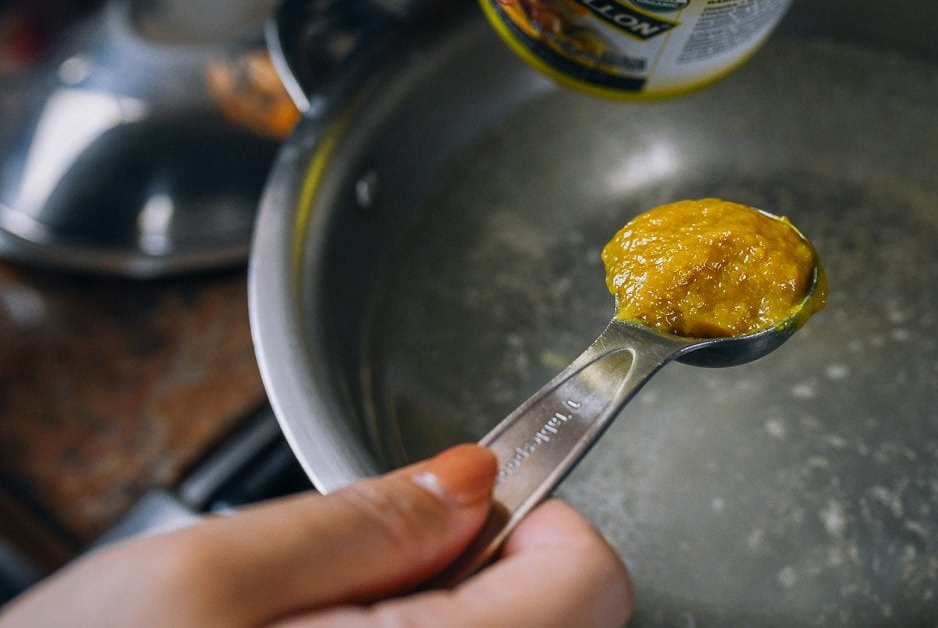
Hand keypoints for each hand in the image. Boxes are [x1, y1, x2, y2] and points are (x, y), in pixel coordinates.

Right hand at [0, 444, 632, 626]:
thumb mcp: (198, 581)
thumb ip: (361, 521)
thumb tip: (477, 475)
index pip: (589, 575)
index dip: (532, 517)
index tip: (457, 511)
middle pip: (567, 615)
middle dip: (487, 567)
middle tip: (374, 574)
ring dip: (458, 612)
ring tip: (334, 623)